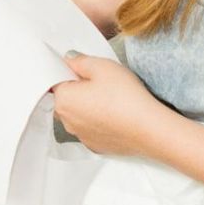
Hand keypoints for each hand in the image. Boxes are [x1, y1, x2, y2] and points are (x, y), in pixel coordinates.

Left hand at [48, 53, 173, 160]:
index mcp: (64, 99)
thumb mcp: (103, 67)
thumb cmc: (125, 97)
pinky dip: (98, 121)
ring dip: (88, 106)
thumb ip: (80, 60)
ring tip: (111, 98)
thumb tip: (69, 59)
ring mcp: (81, 136)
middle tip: (100, 81)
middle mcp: (67, 121)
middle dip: (78, 89)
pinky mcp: (95, 145)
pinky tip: (114, 114)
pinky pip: (91, 128)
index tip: (83, 68)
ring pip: (78, 115)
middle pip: (66, 99)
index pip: (55, 81)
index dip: (69, 72)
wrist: (149, 129)